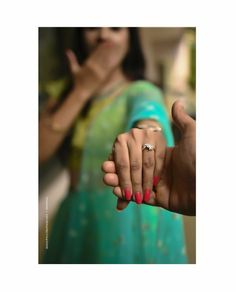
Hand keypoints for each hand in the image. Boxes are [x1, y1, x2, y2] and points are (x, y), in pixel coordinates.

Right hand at [66, 43, 124, 96]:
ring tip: (114, 49)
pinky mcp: (103, 79)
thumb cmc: (78, 81)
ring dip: (110, 55)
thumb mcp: (74, 70)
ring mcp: (99, 74)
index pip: (94, 55)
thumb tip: (67, 50)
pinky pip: (108, 71)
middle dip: (106, 49)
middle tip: (111, 42)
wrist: (82, 92)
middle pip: (101, 57)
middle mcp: (93, 69)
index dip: (99, 48)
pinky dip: (111, 65)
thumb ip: (72, 59)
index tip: (103, 42)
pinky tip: (115, 60)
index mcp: (87, 65)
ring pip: (106, 62)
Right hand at [102, 101, 195, 215]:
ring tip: (107, 180)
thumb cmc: (200, 158)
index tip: (110, 158)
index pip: (137, 155)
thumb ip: (182, 120)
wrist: (209, 186)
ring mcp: (159, 184)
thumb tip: (177, 102)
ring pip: (134, 183)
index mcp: (163, 155)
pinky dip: (127, 195)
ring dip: (119, 182)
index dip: (123, 157)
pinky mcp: (160, 199)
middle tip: (105, 171)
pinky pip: (141, 197)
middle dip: (118, 171)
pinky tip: (117, 191)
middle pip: (132, 170)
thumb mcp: (192, 135)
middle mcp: (159, 169)